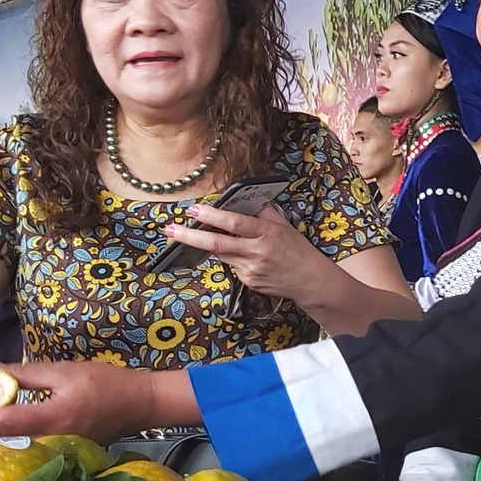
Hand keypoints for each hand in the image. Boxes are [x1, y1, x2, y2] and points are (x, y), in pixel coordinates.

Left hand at [0, 359, 192, 450]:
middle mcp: (55, 441)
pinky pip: (24, 460)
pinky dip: (1, 454)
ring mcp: (58, 455)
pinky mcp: (60, 460)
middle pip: (5, 449)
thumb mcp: (65, 371)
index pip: (13, 423)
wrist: (139, 405)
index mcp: (58, 416)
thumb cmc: (104, 384)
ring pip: (12, 459)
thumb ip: (26, 374)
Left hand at [164, 203, 327, 301]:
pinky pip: (230, 265)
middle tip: (171, 229)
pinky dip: (227, 256)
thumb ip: (263, 213)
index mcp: (266, 233)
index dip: (212, 217)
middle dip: (190, 236)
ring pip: (219, 254)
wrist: (309, 280)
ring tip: (183, 234)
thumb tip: (244, 200)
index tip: (194, 210)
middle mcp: (256, 252)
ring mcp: (250, 269)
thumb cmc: (298, 250)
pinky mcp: (248, 281)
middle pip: (217, 244)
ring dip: (203, 244)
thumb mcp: (283, 226)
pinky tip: (234, 252)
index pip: (234, 223)